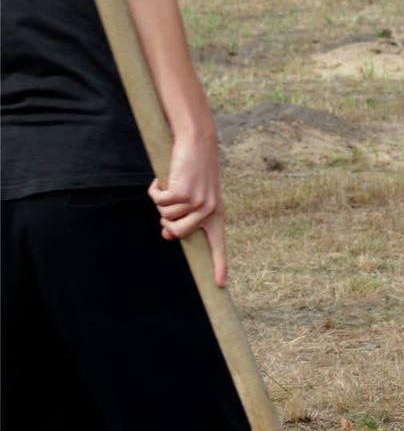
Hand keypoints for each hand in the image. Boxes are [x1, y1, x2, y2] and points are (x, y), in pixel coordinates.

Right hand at [149, 134, 226, 287]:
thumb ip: (185, 217)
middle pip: (176, 233)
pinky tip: (164, 178)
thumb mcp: (194, 197)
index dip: (219, 265)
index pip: (218, 245)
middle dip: (165, 220)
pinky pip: (158, 201)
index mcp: (216, 215)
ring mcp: (197, 203)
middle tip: (170, 200)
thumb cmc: (195, 171)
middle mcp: (210, 211)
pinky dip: (155, 189)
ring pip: (164, 216)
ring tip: (172, 185)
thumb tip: (167, 235)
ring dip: (161, 201)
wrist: (198, 145)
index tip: (220, 285)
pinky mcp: (183, 194)